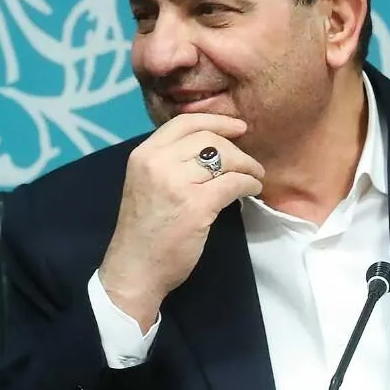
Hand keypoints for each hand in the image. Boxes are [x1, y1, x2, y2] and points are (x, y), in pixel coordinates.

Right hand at [97, 114, 262, 329]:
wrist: (135, 268)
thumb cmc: (143, 230)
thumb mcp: (145, 183)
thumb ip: (168, 162)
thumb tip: (209, 147)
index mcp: (143, 154)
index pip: (184, 122)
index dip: (216, 120)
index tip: (237, 127)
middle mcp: (157, 162)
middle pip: (208, 138)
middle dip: (235, 148)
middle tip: (249, 162)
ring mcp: (176, 183)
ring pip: (224, 158)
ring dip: (247, 166)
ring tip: (255, 176)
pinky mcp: (196, 205)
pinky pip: (233, 183)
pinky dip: (249, 184)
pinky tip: (252, 190)